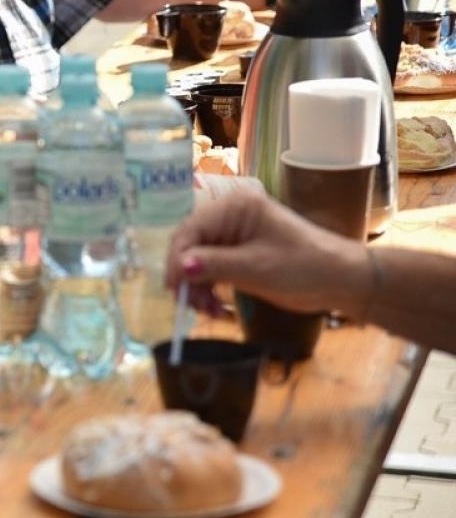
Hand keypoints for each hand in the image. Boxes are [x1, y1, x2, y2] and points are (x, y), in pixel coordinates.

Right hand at [164, 190, 369, 319]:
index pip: (190, 230)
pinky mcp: (241, 250)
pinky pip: (213, 266)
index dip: (176, 260)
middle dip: (188, 277)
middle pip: (191, 245)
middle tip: (192, 307)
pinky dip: (210, 286)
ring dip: (198, 286)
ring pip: (198, 258)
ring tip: (209, 311)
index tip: (173, 290)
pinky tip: (216, 306)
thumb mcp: (255, 269)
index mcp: (234, 207)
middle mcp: (230, 214)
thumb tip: (178, 268)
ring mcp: (235, 232)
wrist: (343, 281)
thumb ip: (213, 265)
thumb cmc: (304, 269)